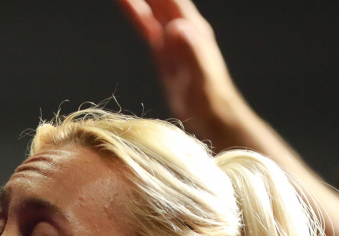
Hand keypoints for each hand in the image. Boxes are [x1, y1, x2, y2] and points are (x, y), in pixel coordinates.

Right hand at [117, 0, 244, 138]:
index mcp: (192, 30)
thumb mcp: (201, 79)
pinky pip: (146, 25)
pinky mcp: (164, 52)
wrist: (215, 120)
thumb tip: (176, 27)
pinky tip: (123, 1)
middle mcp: (183, 28)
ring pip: (152, 7)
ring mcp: (173, 39)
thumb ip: (191, 53)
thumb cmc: (211, 104)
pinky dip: (134, 11)